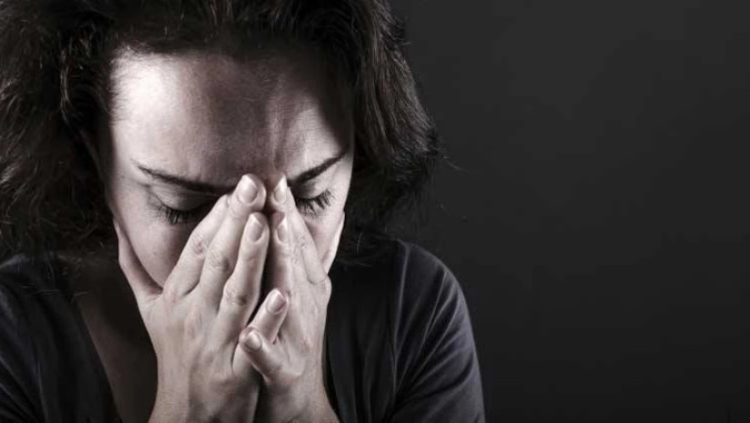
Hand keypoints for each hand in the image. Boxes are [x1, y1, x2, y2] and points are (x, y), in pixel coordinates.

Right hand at [114, 175, 274, 421]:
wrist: (186, 410)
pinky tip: (284, 295)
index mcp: (176, 297)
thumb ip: (135, 266)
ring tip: (265, 225)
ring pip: (235, 294)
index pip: (196, 251)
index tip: (235, 186)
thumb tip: (117, 224)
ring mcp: (215, 341)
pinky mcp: (236, 369)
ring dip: (250, 260)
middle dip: (235, 222)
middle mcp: (193, 314)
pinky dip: (267, 319)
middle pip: (215, 263)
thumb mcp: (149, 308)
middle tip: (253, 185)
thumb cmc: (174, 350)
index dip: (215, 219)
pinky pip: (253, 341)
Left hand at [238, 176, 343, 421]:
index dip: (288, 211)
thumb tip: (325, 218)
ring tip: (274, 237)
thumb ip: (308, 258)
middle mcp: (305, 308)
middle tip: (276, 192)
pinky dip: (262, 346)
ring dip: (282, 268)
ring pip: (289, 300)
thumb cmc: (294, 340)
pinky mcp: (283, 372)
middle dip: (287, 227)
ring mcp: (297, 339)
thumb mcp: (305, 295)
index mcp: (305, 288)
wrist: (298, 401)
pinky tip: (249, 336)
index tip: (276, 178)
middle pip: (296, 262)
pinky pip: (271, 359)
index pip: (297, 244)